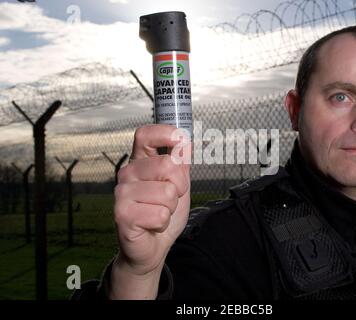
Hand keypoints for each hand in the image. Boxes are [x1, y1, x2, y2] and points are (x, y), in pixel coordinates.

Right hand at [110, 124, 190, 298]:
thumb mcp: (178, 184)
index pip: (145, 134)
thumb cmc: (161, 213)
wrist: (151, 246)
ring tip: (159, 212)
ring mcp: (122, 193)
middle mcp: (127, 173)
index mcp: (140, 162)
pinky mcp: (122, 214)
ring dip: (171, 207)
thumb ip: (181, 162)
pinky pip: (160, 214)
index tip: (180, 140)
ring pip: (167, 192)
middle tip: (171, 198)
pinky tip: (152, 224)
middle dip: (180, 186)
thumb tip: (185, 140)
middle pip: (167, 165)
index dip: (165, 133)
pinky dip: (163, 222)